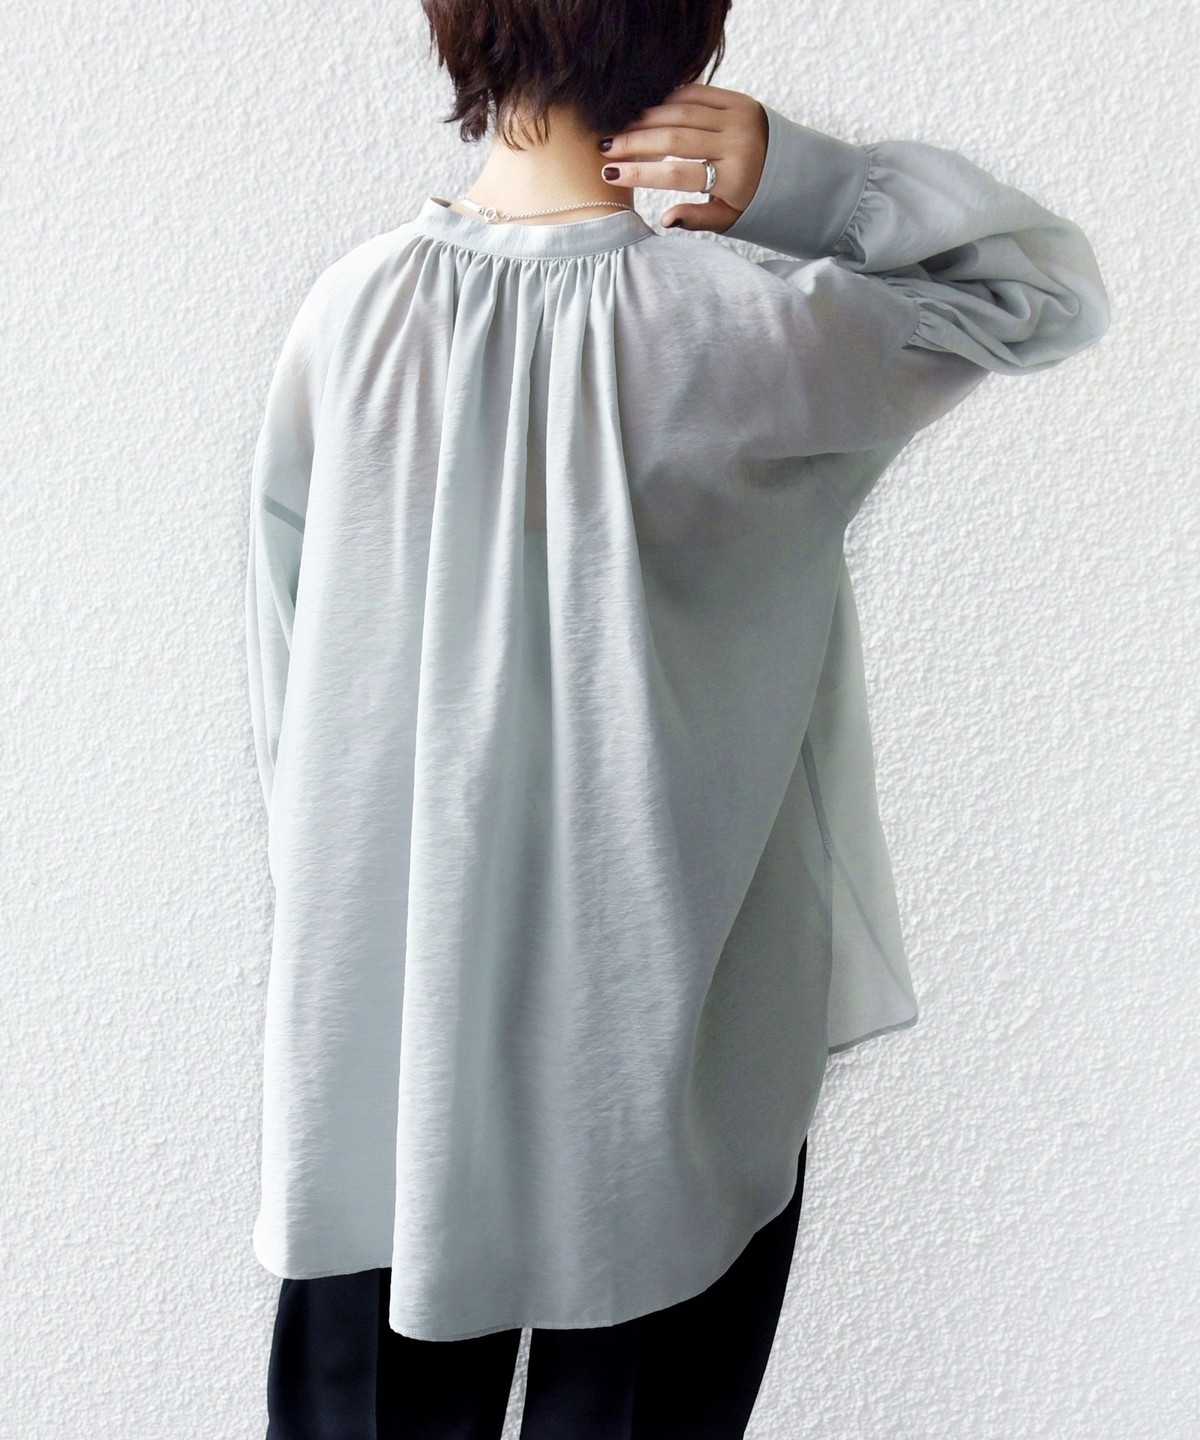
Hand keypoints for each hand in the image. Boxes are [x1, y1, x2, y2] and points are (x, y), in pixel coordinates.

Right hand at [598, 82, 767, 231]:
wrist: (797, 170)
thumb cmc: (755, 201)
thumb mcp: (731, 218)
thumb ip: (698, 218)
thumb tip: (664, 220)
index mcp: (734, 177)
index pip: (677, 173)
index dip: (641, 172)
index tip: (612, 174)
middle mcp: (736, 142)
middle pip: (674, 137)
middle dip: (635, 141)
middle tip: (605, 147)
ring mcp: (739, 116)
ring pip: (682, 110)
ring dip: (646, 118)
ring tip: (620, 129)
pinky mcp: (740, 100)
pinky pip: (697, 93)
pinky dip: (669, 99)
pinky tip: (647, 110)